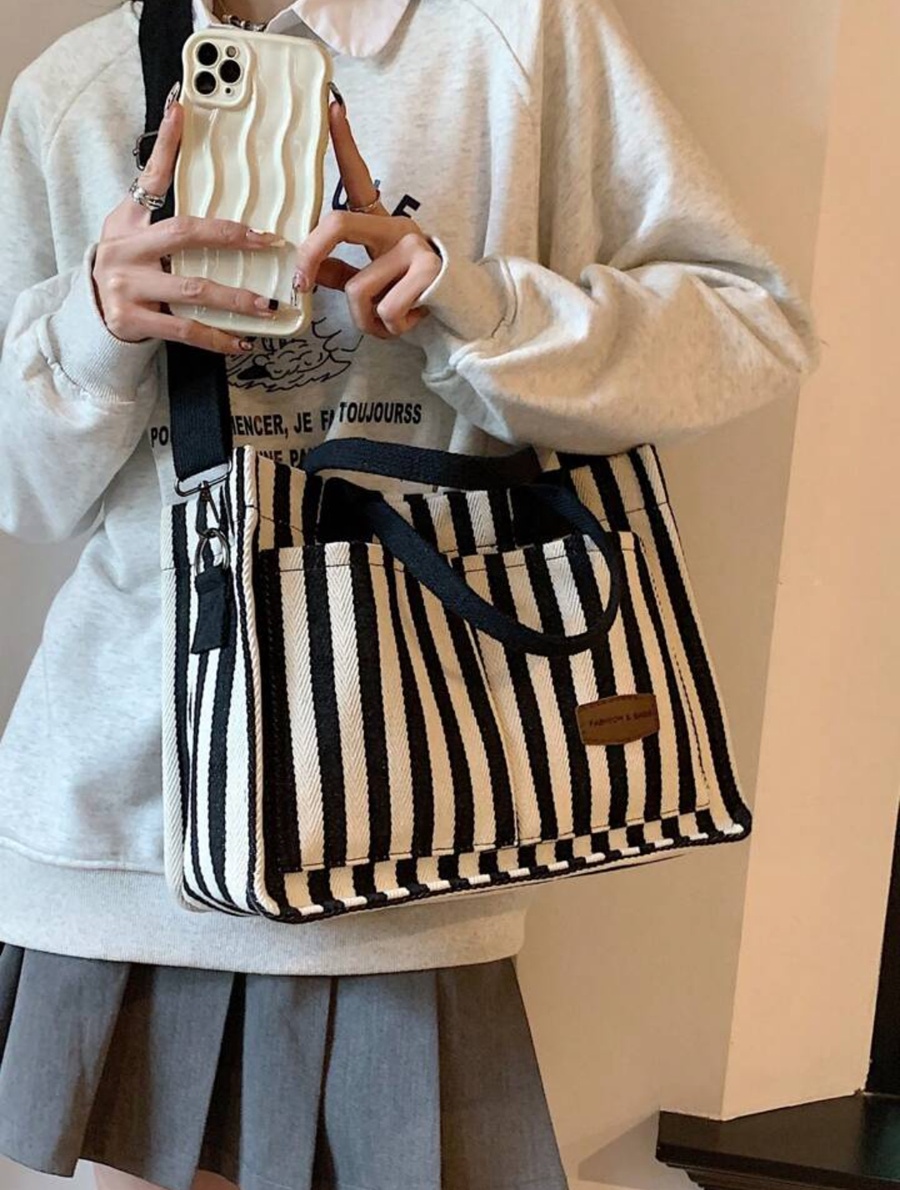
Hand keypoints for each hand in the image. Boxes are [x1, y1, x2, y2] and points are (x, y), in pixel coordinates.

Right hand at [92, 90, 286, 354]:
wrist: (89, 315)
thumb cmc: (127, 267)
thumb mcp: (132, 229)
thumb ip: (158, 201)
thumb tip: (183, 145)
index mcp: (128, 220)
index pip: (149, 175)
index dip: (165, 143)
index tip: (181, 111)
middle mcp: (125, 248)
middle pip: (184, 234)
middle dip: (230, 236)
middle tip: (268, 242)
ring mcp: (128, 286)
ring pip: (193, 288)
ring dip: (236, 298)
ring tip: (268, 304)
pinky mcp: (133, 320)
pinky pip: (185, 328)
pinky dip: (216, 338)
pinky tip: (241, 341)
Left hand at [292, 97, 442, 339]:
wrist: (464, 314)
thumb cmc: (414, 300)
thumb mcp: (374, 285)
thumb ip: (343, 273)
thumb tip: (310, 272)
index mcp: (380, 225)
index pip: (358, 179)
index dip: (343, 143)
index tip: (332, 105)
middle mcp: (395, 227)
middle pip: (337, 225)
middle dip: (310, 256)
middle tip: (301, 284)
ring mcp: (412, 245)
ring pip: (357, 289)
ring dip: (366, 320)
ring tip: (389, 322)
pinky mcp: (427, 269)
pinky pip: (386, 309)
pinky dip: (390, 328)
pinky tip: (411, 320)